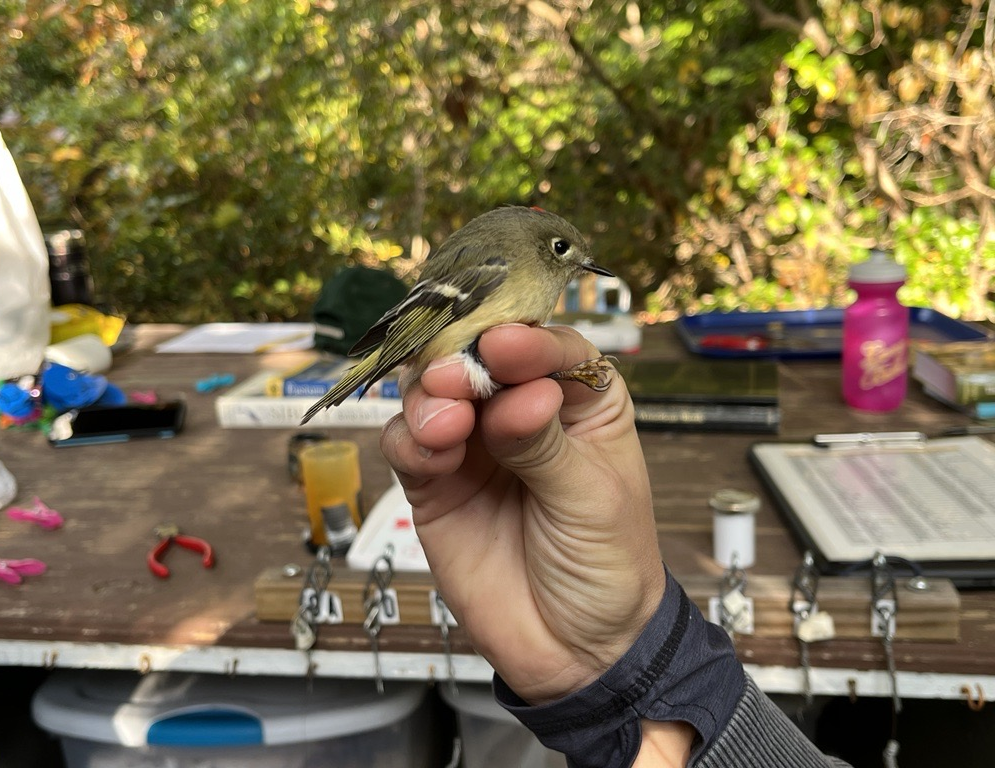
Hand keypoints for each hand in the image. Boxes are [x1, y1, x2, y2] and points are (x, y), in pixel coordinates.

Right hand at [380, 324, 665, 703]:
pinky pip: (409, 446)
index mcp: (581, 403)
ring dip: (431, 399)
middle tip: (455, 378)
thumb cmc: (608, 565)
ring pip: (434, 395)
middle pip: (480, 361)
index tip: (504, 346)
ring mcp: (474, 446)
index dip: (526, 342)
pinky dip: (410, 441)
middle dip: (464, 362)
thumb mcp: (593, 500)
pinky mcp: (435, 484)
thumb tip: (522, 393)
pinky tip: (431, 454)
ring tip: (446, 424)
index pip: (552, 350)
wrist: (576, 650)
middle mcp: (522, 412)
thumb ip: (547, 445)